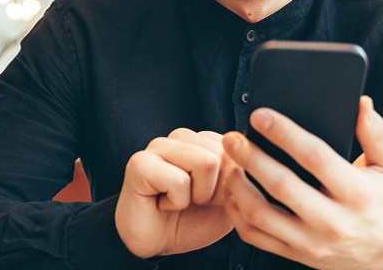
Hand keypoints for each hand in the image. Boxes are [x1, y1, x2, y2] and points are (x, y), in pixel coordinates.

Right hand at [115, 128, 233, 258]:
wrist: (156, 244)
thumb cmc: (191, 220)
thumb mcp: (228, 202)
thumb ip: (240, 179)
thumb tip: (243, 163)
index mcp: (203, 140)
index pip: (238, 149)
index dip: (231, 183)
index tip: (212, 197)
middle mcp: (181, 137)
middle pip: (224, 154)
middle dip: (216, 190)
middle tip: (193, 201)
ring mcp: (158, 146)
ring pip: (206, 163)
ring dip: (198, 195)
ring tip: (179, 200)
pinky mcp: (140, 162)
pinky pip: (179, 180)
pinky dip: (176, 202)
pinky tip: (162, 203)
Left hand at [220, 96, 382, 269]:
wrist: (382, 251)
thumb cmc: (379, 200)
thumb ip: (376, 134)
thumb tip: (361, 104)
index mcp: (357, 194)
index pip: (316, 158)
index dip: (285, 134)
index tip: (260, 115)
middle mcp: (333, 221)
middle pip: (281, 186)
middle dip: (250, 158)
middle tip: (232, 137)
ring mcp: (311, 242)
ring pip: (261, 214)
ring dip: (237, 185)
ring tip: (228, 161)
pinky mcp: (295, 254)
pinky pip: (254, 235)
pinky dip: (236, 212)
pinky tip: (232, 190)